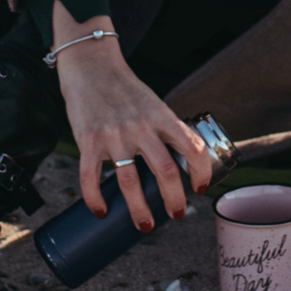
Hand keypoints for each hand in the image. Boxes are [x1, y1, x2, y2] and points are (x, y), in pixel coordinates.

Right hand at [47, 1, 213, 229]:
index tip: (200, 189)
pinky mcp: (89, 140)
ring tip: (145, 225)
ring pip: (130, 181)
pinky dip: (95, 198)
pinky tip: (101, 211)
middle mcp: (141, 127)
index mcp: (162, 117)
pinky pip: (91, 176)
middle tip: (177, 214)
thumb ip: (165, 130)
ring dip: (139, 209)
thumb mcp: (154, 104)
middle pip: (165, 171)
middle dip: (174, 200)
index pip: (192, 148)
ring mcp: (114, 135)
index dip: (201, 172)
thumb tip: (179, 162)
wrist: (90, 65)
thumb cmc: (125, 88)